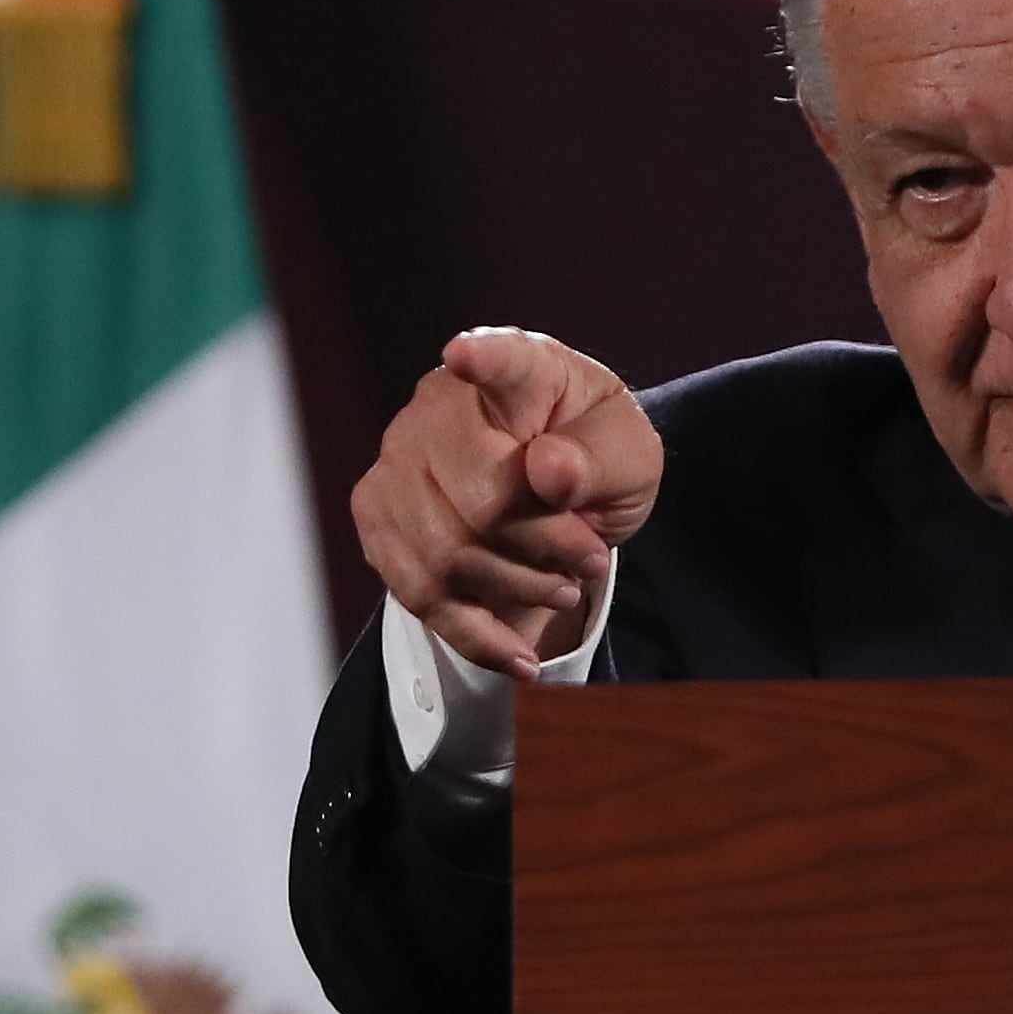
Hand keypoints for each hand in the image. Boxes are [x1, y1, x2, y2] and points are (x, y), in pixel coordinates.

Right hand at [350, 328, 662, 680]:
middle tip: (592, 561)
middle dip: (543, 546)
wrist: (562, 499)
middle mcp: (438, 407)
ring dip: (515, 587)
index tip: (467, 354)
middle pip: (478, 500)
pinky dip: (475, 635)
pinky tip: (521, 658)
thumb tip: (547, 472)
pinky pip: (418, 592)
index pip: (500, 359)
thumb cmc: (597, 459)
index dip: (484, 357)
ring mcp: (397, 462)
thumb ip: (598, 458)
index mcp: (517, 370)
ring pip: (443, 555)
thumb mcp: (631, 455)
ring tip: (564, 588)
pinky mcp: (380, 520)